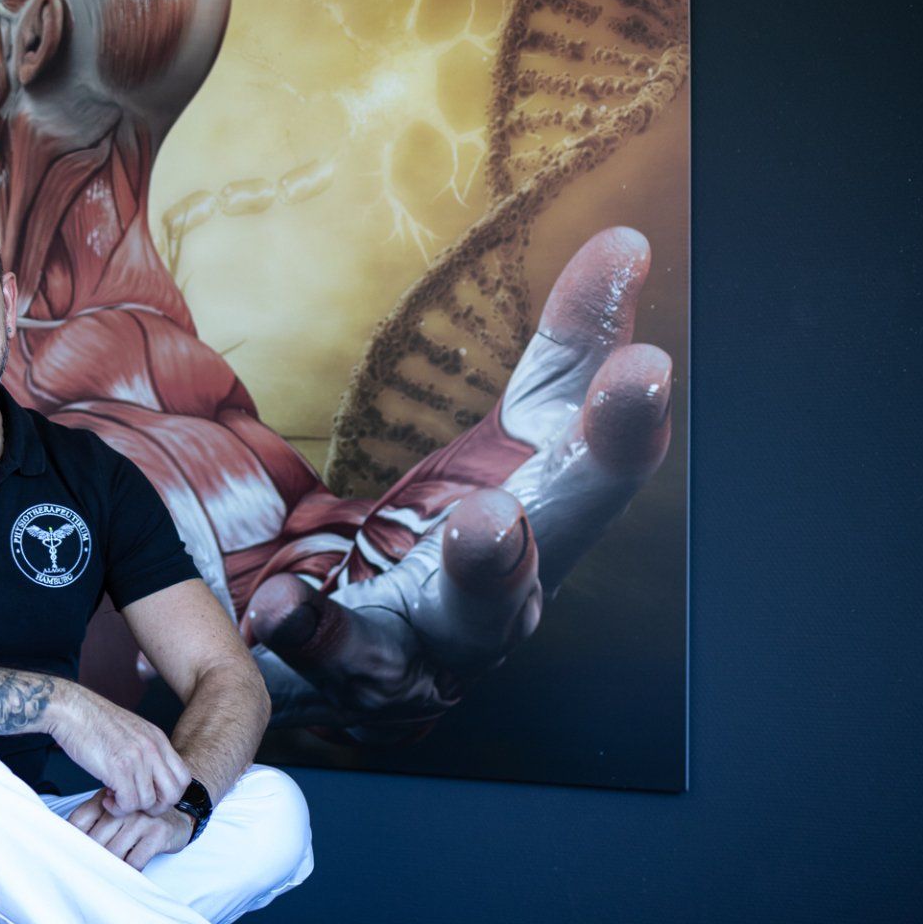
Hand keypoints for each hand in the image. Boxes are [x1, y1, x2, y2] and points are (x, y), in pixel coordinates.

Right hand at [47, 685, 191, 814]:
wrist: (71, 709)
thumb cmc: (93, 721)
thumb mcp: (131, 731)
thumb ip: (146, 751)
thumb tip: (150, 777)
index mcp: (158, 739)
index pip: (183, 777)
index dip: (169, 794)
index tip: (149, 795)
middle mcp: (152, 748)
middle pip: (174, 793)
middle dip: (156, 807)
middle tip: (136, 803)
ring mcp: (137, 758)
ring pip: (149, 802)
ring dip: (130, 807)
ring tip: (114, 797)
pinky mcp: (118, 768)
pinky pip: (129, 803)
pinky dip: (117, 808)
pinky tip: (106, 797)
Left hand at [67, 791, 192, 869]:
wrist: (178, 818)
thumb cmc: (138, 820)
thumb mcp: (113, 813)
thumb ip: (91, 822)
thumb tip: (64, 845)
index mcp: (106, 799)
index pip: (79, 821)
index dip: (71, 841)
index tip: (69, 856)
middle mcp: (124, 807)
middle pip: (95, 841)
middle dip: (92, 859)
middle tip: (90, 873)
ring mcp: (141, 819)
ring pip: (114, 853)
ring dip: (110, 868)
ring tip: (110, 875)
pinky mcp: (158, 833)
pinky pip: (135, 861)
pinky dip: (129, 872)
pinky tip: (129, 874)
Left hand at [248, 226, 672, 739]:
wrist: (324, 636)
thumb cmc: (434, 535)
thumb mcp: (506, 435)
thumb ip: (566, 345)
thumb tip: (627, 244)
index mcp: (540, 533)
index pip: (592, 477)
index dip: (619, 430)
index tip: (643, 370)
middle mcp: (492, 606)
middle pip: (525, 575)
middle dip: (526, 541)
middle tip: (506, 513)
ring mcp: (419, 653)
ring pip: (446, 636)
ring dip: (455, 591)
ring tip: (462, 538)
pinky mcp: (338, 679)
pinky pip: (326, 668)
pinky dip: (306, 638)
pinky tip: (279, 609)